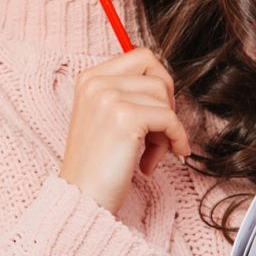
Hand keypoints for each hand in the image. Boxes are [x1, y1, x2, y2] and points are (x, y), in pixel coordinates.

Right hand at [59, 46, 191, 214]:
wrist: (80, 198)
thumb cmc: (97, 164)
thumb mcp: (104, 117)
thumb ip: (127, 95)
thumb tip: (167, 85)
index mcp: (89, 78)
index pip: (141, 56)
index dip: (158, 83)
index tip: (156, 111)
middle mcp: (96, 82)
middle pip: (157, 74)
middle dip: (166, 103)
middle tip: (157, 132)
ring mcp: (109, 97)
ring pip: (164, 97)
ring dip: (166, 128)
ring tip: (149, 153)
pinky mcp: (126, 118)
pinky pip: (169, 118)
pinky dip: (174, 139)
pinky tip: (154, 162)